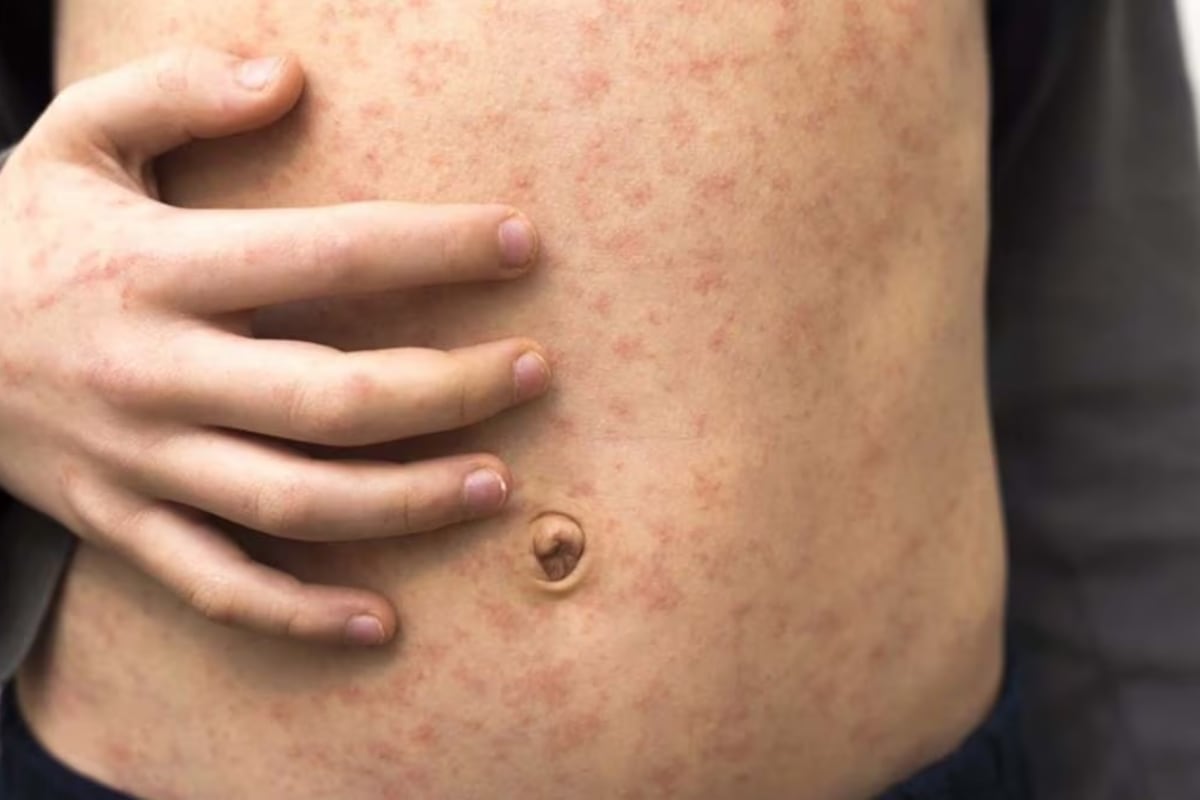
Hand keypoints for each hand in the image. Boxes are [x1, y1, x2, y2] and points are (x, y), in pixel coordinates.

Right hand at [0, 48, 550, 645]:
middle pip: (332, 398)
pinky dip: (299, 614)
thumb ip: (176, 90)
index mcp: (157, 269)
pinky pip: (218, 585)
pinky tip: (380, 621)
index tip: (520, 242)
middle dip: (450, 388)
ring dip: (407, 502)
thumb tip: (288, 75)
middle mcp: (156, 374)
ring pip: (294, 502)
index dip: (436, 248)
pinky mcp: (122, 523)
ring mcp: (139, 462)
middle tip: (533, 372)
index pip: (328, 254)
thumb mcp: (75, 136)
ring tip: (499, 484)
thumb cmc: (20, 235)